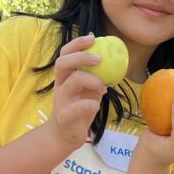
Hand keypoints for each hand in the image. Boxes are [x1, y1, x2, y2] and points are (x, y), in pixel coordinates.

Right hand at [47, 34, 105, 149]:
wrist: (64, 135)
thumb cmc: (78, 108)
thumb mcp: (87, 89)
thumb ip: (95, 75)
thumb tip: (113, 58)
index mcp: (64, 76)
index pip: (65, 53)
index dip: (77, 44)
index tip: (92, 38)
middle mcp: (60, 85)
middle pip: (62, 63)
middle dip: (81, 57)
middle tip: (99, 59)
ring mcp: (61, 100)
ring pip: (73, 81)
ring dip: (92, 80)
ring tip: (103, 87)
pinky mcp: (65, 116)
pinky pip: (78, 106)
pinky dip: (92, 104)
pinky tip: (97, 105)